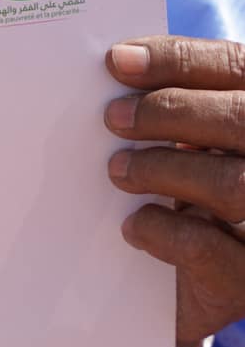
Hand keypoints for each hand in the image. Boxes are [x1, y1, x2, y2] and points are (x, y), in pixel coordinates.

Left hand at [105, 38, 244, 346]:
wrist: (212, 287)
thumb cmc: (204, 200)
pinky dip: (163, 231)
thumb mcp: (204, 146)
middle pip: (242, 118)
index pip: (238, 66)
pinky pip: (207, 248)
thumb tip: (122, 66)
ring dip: (162, 168)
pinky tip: (135, 225)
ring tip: (118, 169)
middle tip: (113, 117)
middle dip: (170, 110)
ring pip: (233, 183)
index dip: (180, 59)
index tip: (118, 60)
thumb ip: (185, 108)